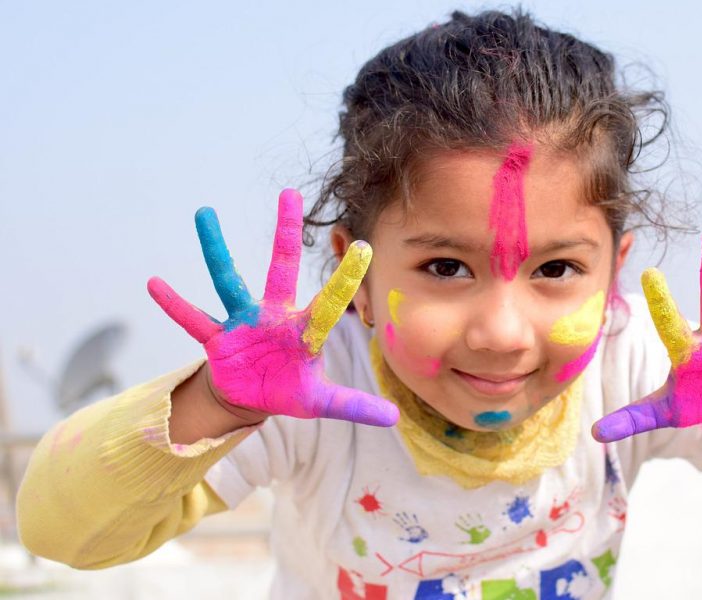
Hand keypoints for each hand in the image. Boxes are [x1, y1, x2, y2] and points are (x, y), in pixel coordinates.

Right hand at [147, 189, 398, 425]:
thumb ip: (354, 405)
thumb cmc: (289, 389)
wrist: (251, 396)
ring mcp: (243, 322)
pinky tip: (154, 283)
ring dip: (215, 249)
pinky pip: (193, 319)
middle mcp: (274, 316)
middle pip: (281, 268)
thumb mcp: (321, 402)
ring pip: (227, 280)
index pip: (330, 303)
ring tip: (204, 213)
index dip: (345, 280)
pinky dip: (174, 305)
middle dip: (286, 233)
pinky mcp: (217, 338)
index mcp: (304, 330)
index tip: (365, 248)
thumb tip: (394, 418)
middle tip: (290, 193)